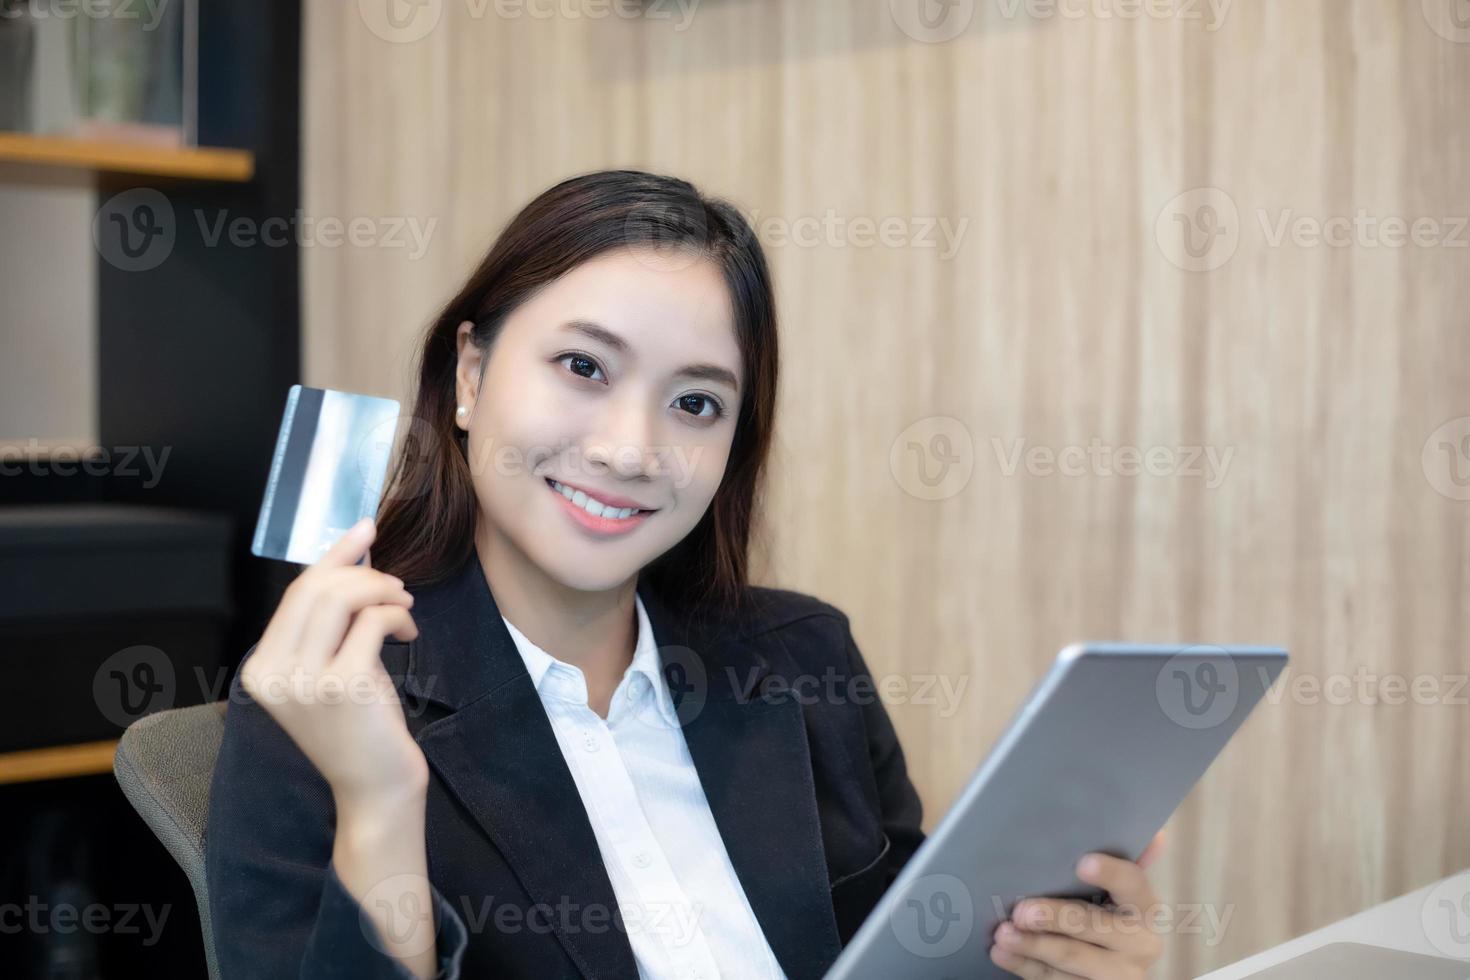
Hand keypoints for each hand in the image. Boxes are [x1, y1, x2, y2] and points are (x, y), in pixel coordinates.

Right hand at [239, 518, 427, 811]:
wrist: (374, 789)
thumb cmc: (359, 727)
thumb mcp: (331, 668)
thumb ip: (331, 622)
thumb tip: (355, 554)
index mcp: (260, 667)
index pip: (295, 592)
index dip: (333, 556)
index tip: (364, 528)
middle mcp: (271, 673)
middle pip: (315, 588)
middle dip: (364, 573)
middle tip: (396, 586)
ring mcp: (303, 681)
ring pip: (341, 597)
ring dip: (383, 590)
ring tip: (404, 605)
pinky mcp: (341, 686)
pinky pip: (372, 621)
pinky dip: (396, 615)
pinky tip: (408, 631)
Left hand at [989, 831, 1167, 978]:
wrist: (1115, 968)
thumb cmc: (1109, 916)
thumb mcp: (1119, 893)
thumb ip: (1124, 864)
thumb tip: (1157, 835)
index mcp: (1146, 908)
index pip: (1132, 883)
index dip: (1110, 873)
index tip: (1082, 863)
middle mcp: (1139, 944)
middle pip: (1094, 926)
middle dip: (1056, 918)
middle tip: (1022, 911)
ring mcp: (1117, 974)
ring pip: (1071, 958)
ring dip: (1033, 946)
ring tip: (1004, 933)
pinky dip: (1025, 966)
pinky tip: (1003, 953)